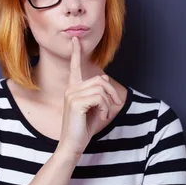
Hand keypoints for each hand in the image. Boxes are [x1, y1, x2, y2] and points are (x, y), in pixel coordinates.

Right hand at [57, 37, 122, 156]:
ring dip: (108, 102)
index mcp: (73, 89)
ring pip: (101, 88)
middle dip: (111, 92)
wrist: (72, 144)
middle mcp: (71, 89)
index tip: (76, 40)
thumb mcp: (93, 108)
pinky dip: (105, 108)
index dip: (76, 53)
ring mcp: (72, 95)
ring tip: (104, 114)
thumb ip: (98, 94)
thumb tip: (104, 80)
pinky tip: (101, 116)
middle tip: (114, 105)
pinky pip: (99, 98)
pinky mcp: (76, 103)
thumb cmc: (82, 128)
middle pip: (100, 79)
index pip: (75, 67)